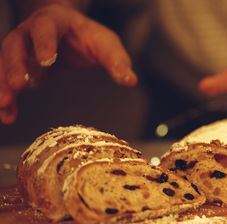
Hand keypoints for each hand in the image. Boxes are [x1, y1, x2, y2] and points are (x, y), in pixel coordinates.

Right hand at [0, 4, 136, 123]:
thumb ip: (116, 60)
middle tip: (19, 85)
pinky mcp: (19, 67)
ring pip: (4, 63)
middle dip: (15, 65)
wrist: (70, 32)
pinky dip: (7, 98)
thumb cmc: (88, 37)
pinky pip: (7, 80)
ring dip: (3, 84)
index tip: (47, 61)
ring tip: (5, 105)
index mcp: (54, 21)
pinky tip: (8, 115)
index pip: (45, 27)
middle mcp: (30, 32)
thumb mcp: (106, 44)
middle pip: (15, 44)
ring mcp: (21, 49)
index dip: (44, 43)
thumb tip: (130, 81)